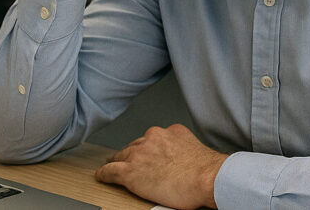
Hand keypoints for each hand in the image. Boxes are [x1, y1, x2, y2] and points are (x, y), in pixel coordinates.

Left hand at [96, 125, 226, 208]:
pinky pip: (111, 171)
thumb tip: (184, 159)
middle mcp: (152, 138)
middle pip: (136, 145)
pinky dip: (105, 174)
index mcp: (170, 132)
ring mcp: (140, 154)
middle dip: (133, 154)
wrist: (207, 178)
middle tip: (132, 162)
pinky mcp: (130, 171)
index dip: (148, 148)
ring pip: (122, 156)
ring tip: (112, 166)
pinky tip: (102, 175)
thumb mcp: (196, 148)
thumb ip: (184, 148)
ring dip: (117, 161)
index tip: (148, 153)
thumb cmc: (206, 170)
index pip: (153, 139)